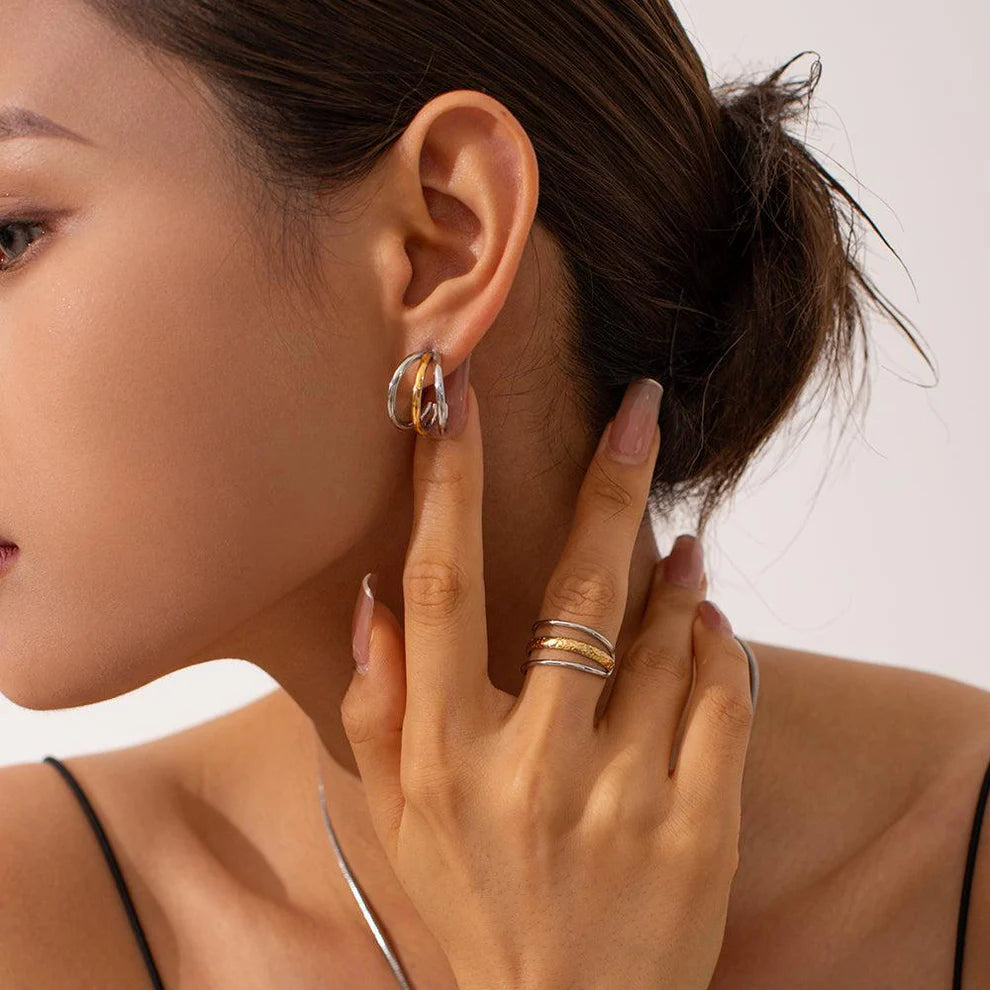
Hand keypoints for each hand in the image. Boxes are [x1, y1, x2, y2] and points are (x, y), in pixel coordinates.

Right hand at [340, 377, 754, 989]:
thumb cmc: (474, 911)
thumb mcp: (397, 822)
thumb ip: (372, 711)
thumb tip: (375, 599)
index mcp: (445, 761)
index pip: (440, 590)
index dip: (446, 484)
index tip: (456, 398)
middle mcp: (532, 772)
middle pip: (574, 594)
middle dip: (607, 485)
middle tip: (637, 409)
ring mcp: (625, 801)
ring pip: (664, 640)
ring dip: (674, 572)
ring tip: (678, 541)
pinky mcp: (700, 831)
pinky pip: (719, 700)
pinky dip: (716, 642)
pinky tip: (706, 617)